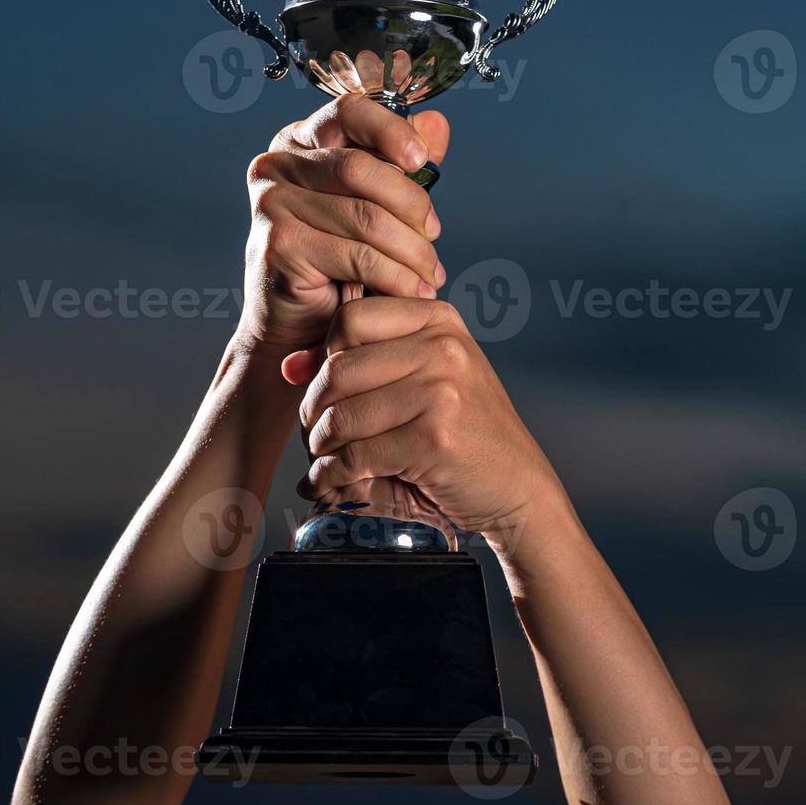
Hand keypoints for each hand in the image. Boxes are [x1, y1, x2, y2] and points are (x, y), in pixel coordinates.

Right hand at [236, 94, 450, 356]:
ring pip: (366, 216)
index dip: (391, 129)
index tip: (422, 159)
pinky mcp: (279, 246)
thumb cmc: (337, 263)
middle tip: (434, 236)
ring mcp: (271, 204)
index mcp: (300, 142)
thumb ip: (401, 166)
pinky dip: (396, 276)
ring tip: (430, 274)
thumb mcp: (375, 206)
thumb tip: (438, 123)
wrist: (298, 329)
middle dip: (411, 204)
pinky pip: (357, 255)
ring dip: (412, 250)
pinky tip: (413, 291)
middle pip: (361, 167)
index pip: (348, 110)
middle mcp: (276, 164)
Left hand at [287, 296, 565, 544]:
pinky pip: (358, 455)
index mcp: (438, 320)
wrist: (517, 486)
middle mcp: (442, 346)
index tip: (322, 388)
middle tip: (314, 433)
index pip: (350, 318)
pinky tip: (331, 481)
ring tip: (322, 458)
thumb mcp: (425, 378)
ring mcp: (441, 390)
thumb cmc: (465, 433)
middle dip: (313, 408)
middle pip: (338, 367)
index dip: (323, 355)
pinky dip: (334, 475)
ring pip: (342, 414)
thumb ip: (364, 362)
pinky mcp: (435, 438)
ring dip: (320, 445)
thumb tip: (288, 367)